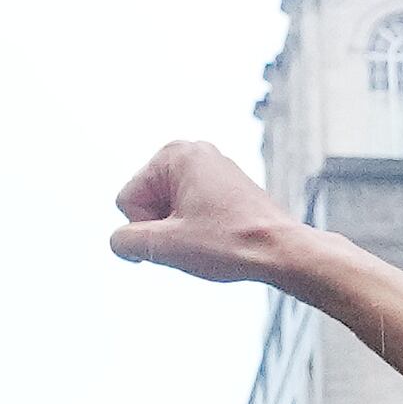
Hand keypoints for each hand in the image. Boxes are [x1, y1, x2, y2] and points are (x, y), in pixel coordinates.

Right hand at [111, 140, 305, 286]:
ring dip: (179, 232)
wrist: (282, 251)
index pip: (127, 200)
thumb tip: (120, 241)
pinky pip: (188, 212)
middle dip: (163, 228)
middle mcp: (194, 152)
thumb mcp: (165, 246)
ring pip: (167, 211)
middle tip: (198, 238)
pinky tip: (219, 237)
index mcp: (176, 153)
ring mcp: (211, 168)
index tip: (183, 235)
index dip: (148, 228)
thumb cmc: (230, 243)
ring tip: (211, 238)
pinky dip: (196, 229)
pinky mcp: (224, 187)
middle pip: (146, 202)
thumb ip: (125, 241)